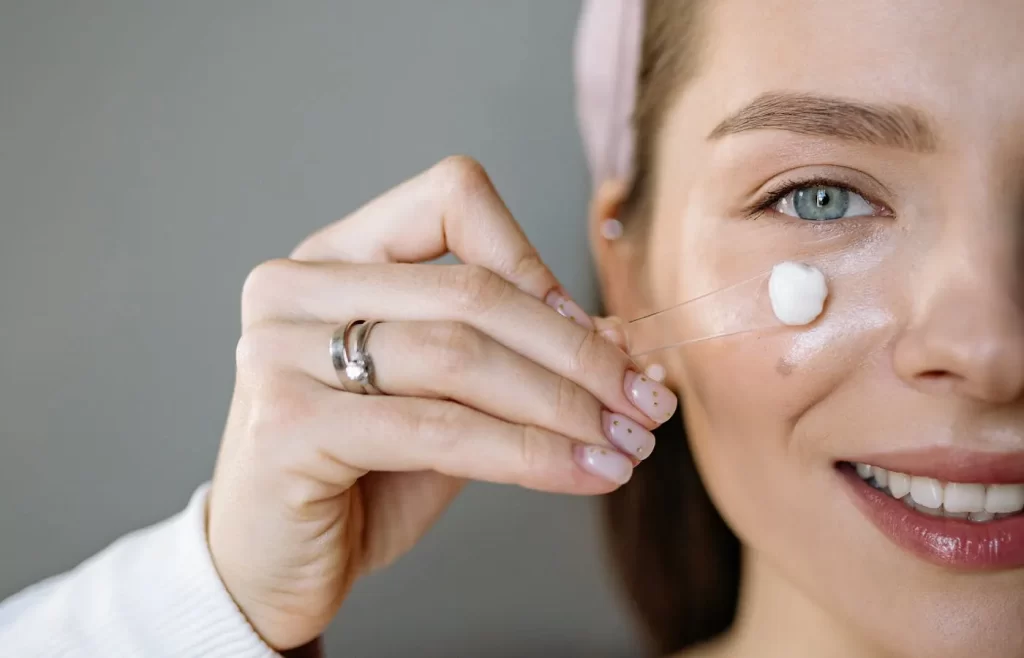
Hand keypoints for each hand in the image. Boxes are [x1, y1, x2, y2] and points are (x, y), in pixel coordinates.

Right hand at [206, 156, 678, 649]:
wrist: (275, 561)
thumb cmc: (362, 472)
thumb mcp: (445, 398)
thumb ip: (510, 358)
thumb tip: (618, 341)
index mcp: (335, 256)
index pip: (452, 199)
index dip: (535, 260)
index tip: (595, 332)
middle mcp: (296, 287)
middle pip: (471, 291)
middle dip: (578, 353)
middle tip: (643, 401)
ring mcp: (280, 350)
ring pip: (460, 357)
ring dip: (564, 405)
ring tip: (625, 443)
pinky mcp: (287, 423)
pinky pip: (438, 429)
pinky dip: (528, 452)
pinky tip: (582, 472)